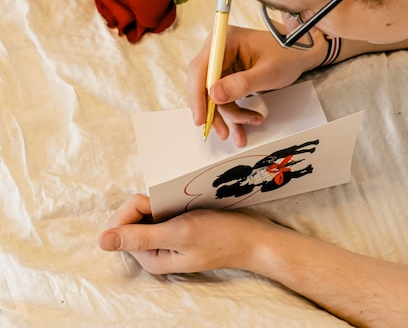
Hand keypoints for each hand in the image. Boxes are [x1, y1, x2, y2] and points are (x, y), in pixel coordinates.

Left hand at [98, 194, 279, 274]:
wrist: (252, 238)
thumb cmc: (221, 236)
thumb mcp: (180, 234)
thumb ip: (141, 236)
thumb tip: (101, 240)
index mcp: (149, 257)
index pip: (123, 225)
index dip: (138, 207)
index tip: (161, 204)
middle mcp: (153, 251)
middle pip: (130, 219)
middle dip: (148, 205)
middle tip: (174, 205)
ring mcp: (165, 242)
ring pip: (145, 214)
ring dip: (160, 204)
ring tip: (183, 207)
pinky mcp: (177, 233)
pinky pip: (161, 214)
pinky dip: (169, 205)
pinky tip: (187, 207)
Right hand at [188, 26, 324, 146]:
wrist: (300, 54)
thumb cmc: (288, 54)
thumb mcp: (268, 72)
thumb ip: (242, 83)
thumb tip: (214, 95)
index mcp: (225, 40)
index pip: (200, 69)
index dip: (197, 95)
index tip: (200, 118)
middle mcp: (219, 51)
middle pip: (204, 85)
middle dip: (215, 111)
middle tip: (223, 132)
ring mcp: (223, 64)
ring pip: (215, 97)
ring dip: (230, 115)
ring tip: (249, 125)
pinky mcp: (229, 76)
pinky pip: (225, 99)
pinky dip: (235, 112)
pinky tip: (248, 122)